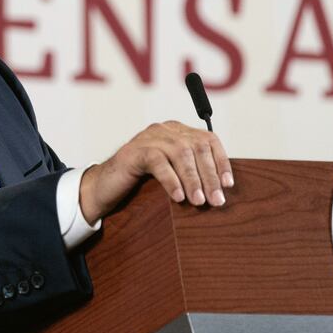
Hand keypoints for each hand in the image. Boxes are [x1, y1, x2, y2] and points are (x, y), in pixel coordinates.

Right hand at [79, 121, 232, 222]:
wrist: (103, 188)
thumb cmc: (140, 184)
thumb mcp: (171, 175)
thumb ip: (191, 173)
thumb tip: (221, 190)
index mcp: (177, 131)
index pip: (208, 139)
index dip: (221, 161)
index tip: (228, 184)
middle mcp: (165, 130)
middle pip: (196, 147)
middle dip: (209, 175)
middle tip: (216, 200)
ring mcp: (148, 138)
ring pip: (180, 153)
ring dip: (193, 180)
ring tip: (199, 202)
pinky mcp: (134, 151)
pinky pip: (158, 162)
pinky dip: (171, 180)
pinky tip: (178, 197)